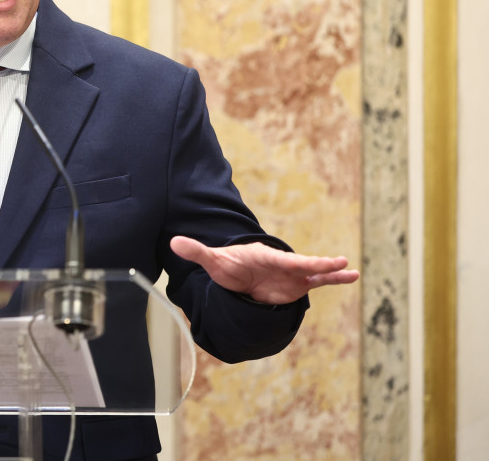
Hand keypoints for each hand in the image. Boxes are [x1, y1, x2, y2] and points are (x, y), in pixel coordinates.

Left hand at [170, 236, 359, 305]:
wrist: (238, 274)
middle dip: (318, 264)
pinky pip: (318, 281)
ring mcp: (292, 273)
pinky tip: (352, 276)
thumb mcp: (212, 260)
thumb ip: (197, 251)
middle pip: (302, 264)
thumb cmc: (228, 266)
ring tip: (351, 271)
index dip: (293, 263)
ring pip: (314, 271)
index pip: (280, 260)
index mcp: (264, 256)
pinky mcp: (297, 283)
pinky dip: (334, 278)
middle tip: (338, 262)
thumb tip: (173, 242)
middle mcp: (282, 263)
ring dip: (330, 271)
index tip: (308, 263)